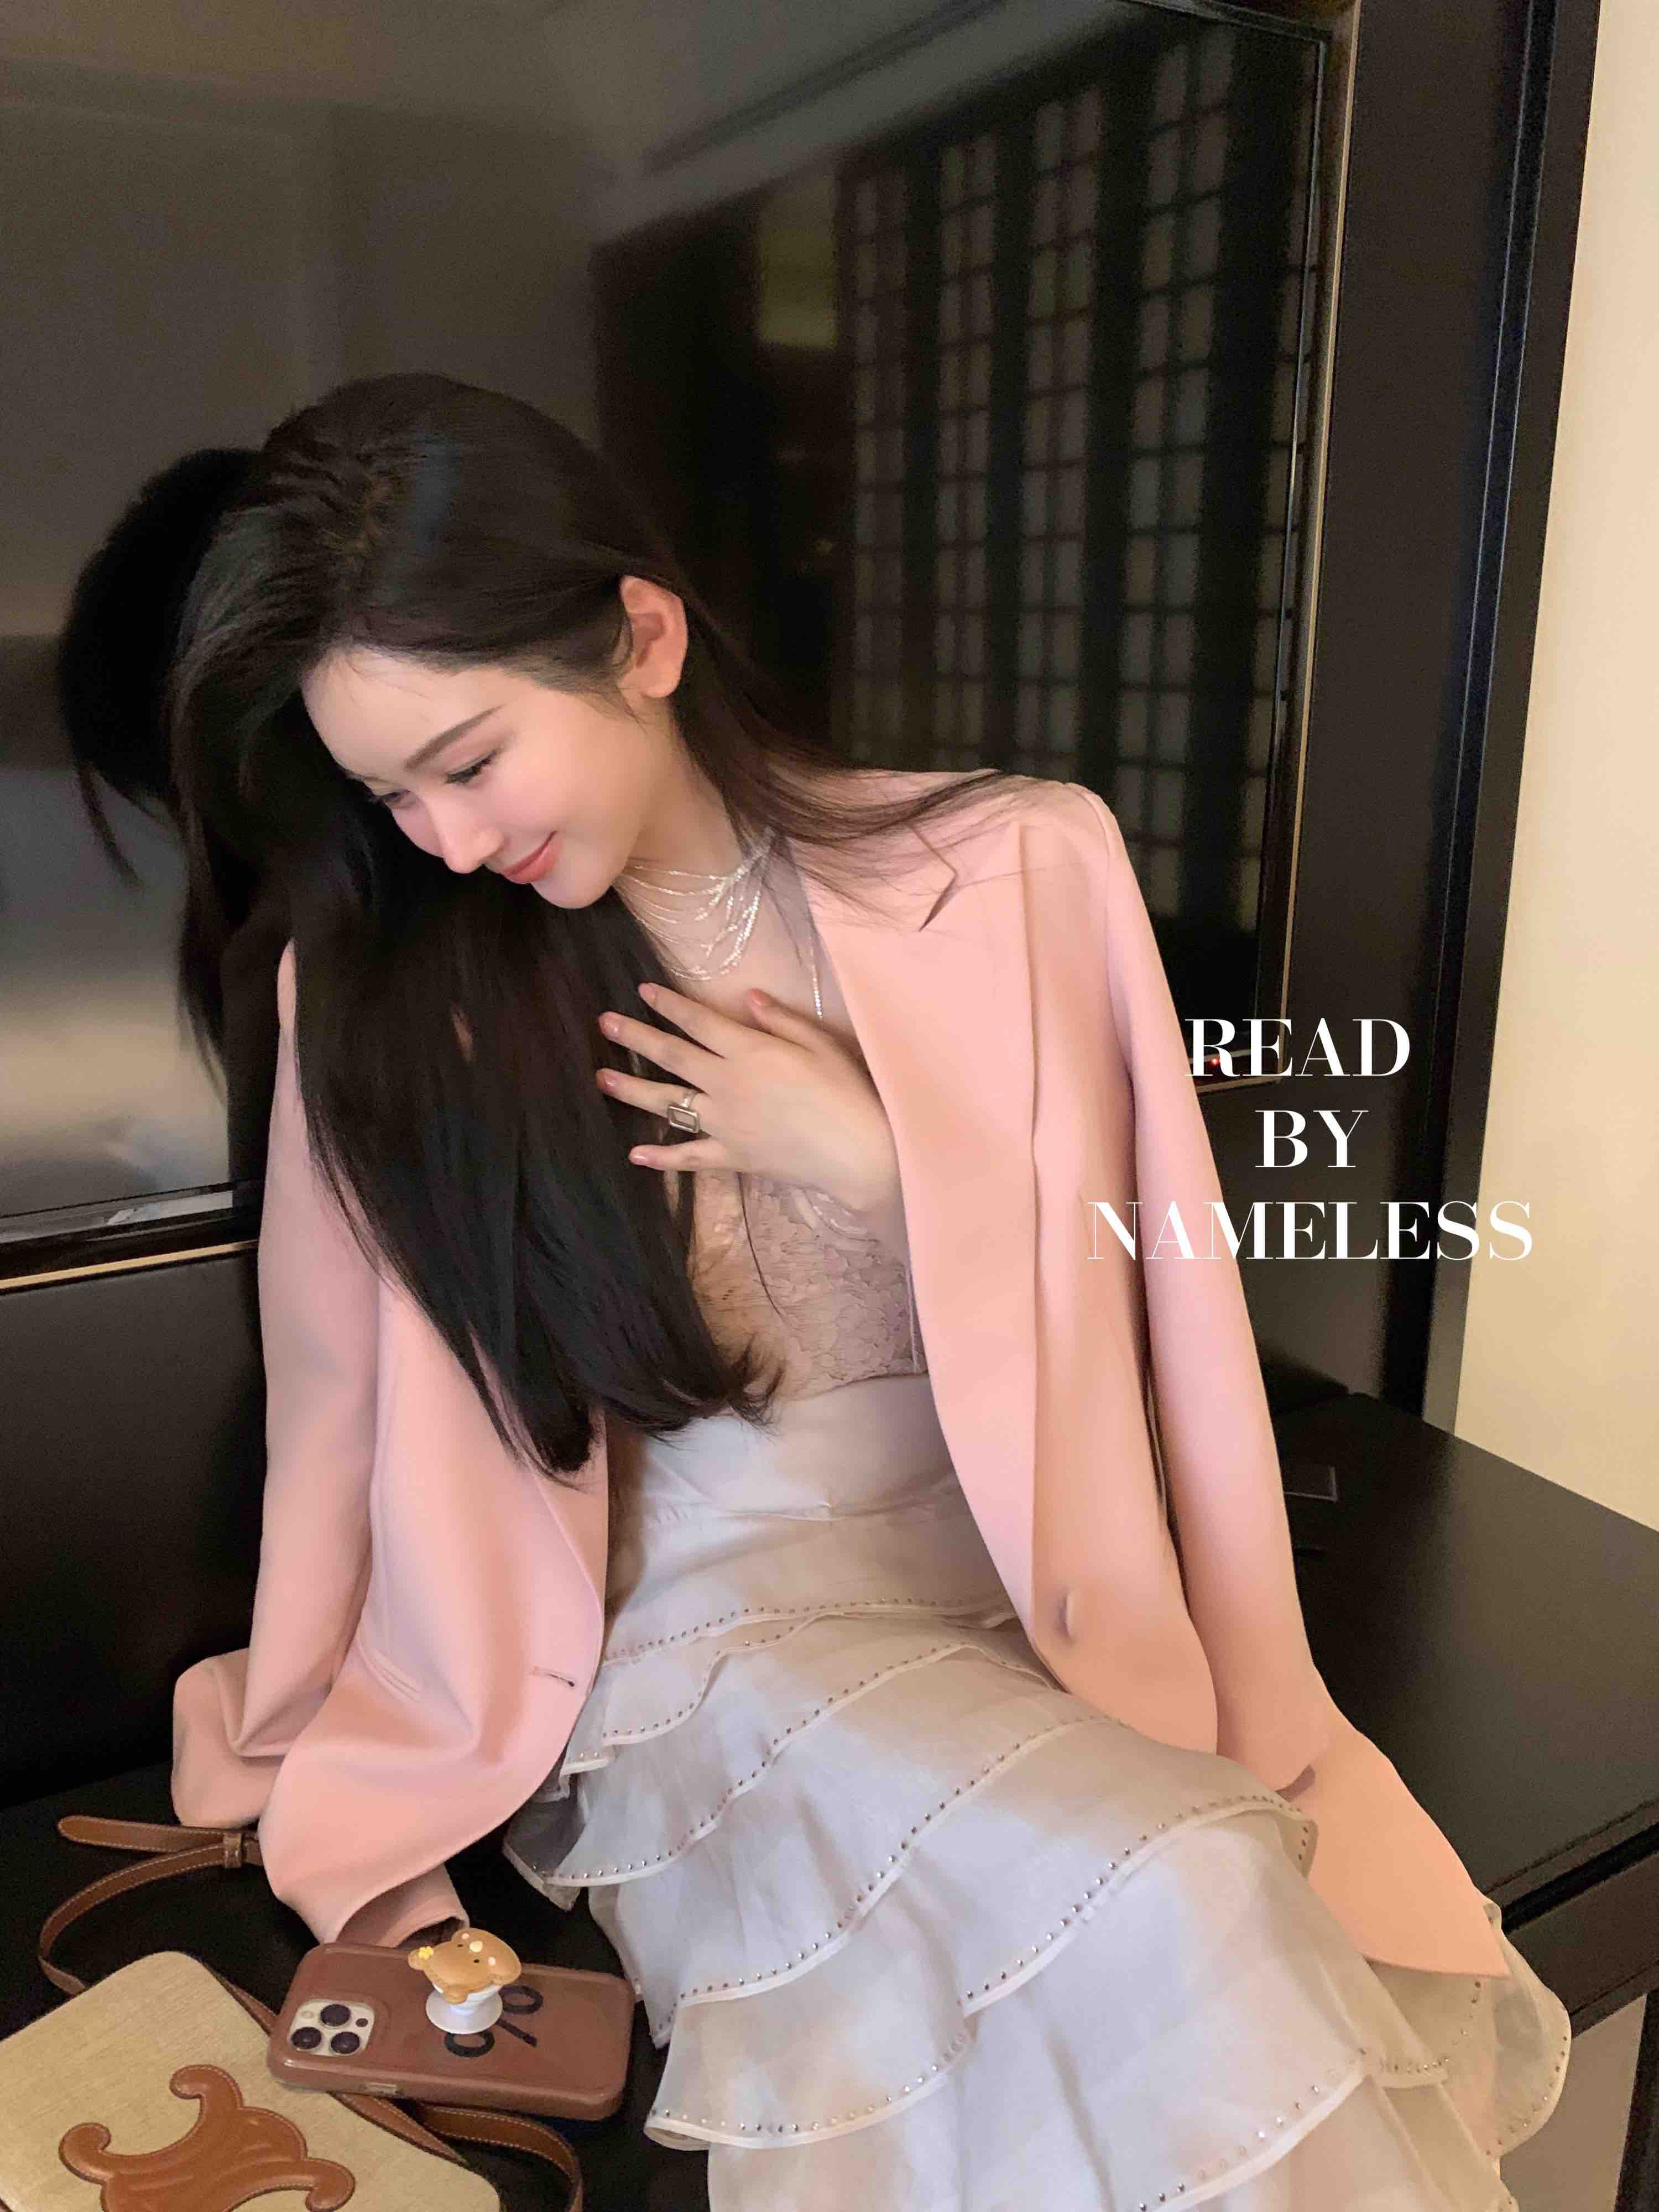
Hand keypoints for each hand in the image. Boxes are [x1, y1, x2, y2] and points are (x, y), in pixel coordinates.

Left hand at [595, 981, 901, 1222]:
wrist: (858, 1152)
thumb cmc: (847, 1091)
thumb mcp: (820, 1043)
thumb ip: (780, 1019)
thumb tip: (747, 997)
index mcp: (749, 1050)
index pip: (698, 1021)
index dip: (668, 1004)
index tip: (642, 991)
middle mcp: (727, 1084)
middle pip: (671, 1056)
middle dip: (635, 1037)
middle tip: (604, 1024)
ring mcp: (724, 1123)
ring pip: (669, 1103)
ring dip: (632, 1090)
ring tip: (602, 1079)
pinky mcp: (731, 1156)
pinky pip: (689, 1156)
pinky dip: (662, 1157)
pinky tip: (636, 1154)